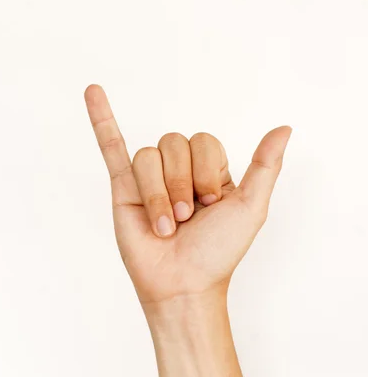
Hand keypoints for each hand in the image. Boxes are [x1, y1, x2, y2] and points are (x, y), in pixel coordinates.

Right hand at [84, 84, 291, 305]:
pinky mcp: (123, 188)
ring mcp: (148, 178)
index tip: (212, 204)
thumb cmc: (217, 252)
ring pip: (147, 156)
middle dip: (181, 183)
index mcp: (207, 171)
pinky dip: (101, 118)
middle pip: (174, 143)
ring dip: (158, 194)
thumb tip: (285, 127)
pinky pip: (111, 147)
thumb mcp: (251, 207)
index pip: (203, 141)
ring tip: (165, 226)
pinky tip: (92, 91)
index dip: (206, 170)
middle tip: (187, 218)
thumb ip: (266, 165)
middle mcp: (177, 171)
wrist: (183, 284)